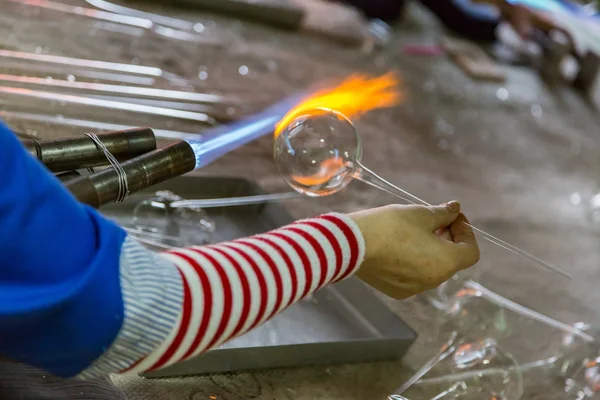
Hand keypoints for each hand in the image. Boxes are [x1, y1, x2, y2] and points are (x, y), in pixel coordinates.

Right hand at [349, 202, 479, 298]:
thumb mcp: (420, 214)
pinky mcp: (395, 291)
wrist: (351, 245)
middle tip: (434, 220)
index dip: (466, 232)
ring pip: (431, 269)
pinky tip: (398, 246)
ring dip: (430, 251)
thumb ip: (443, 214)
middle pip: (451, 260)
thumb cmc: (390, 225)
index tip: (453, 217)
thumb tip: (455, 210)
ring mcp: (414, 288)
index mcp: (446, 262)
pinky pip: (413, 276)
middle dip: (447, 239)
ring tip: (414, 232)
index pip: (470, 251)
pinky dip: (413, 262)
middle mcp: (433, 280)